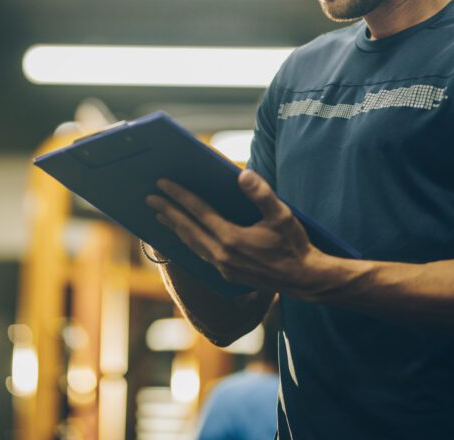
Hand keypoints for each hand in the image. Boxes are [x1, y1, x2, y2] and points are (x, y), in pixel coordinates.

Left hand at [146, 168, 328, 296]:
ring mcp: (223, 267)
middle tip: (150, 198)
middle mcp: (222, 255)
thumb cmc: (294, 244)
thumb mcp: (282, 215)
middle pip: (187, 229)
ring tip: (161, 215)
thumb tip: (242, 174)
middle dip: (167, 212)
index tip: (162, 183)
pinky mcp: (227, 275)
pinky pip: (200, 254)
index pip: (198, 212)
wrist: (303, 279)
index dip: (179, 195)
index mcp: (231, 238)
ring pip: (191, 244)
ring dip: (175, 228)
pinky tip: (186, 236)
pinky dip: (189, 242)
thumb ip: (261, 194)